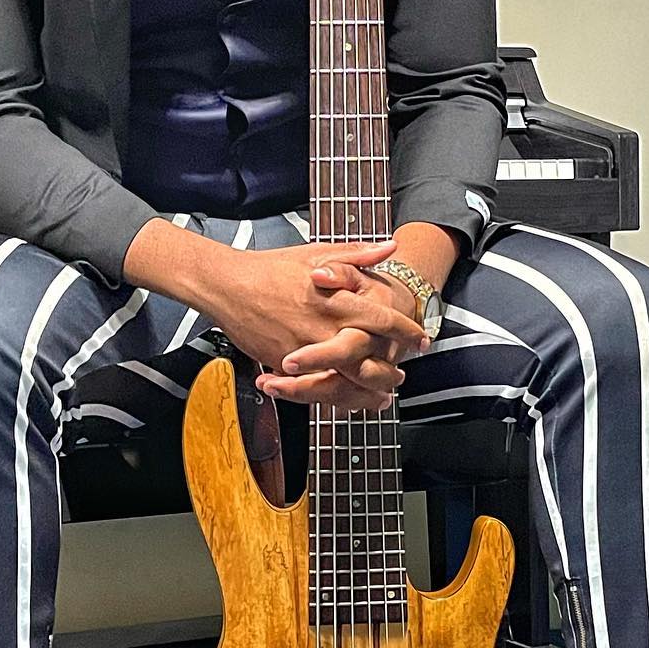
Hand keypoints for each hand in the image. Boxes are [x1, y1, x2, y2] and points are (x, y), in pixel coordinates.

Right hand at [199, 241, 427, 410]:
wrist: (227, 284)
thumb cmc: (271, 267)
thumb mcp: (318, 253)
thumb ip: (358, 255)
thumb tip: (390, 247)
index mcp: (336, 300)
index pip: (382, 321)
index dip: (406, 332)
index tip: (420, 338)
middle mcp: (323, 329)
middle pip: (368, 361)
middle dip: (390, 373)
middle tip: (402, 376)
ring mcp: (303, 351)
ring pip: (344, 382)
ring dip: (366, 393)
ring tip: (380, 395)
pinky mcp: (283, 365)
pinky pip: (314, 388)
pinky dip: (333, 397)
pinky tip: (346, 399)